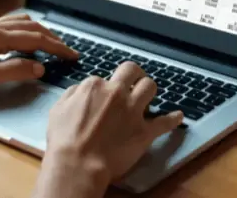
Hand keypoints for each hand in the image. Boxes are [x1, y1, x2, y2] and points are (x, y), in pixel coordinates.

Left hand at [0, 14, 77, 99]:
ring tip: (49, 43)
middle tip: (66, 50)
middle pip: (31, 26)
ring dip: (38, 31)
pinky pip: (9, 24)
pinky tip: (22, 41)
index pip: (35, 38)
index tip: (72, 54)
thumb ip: (13, 71)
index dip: (56, 47)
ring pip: (20, 22)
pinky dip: (24, 30)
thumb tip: (39, 67)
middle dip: (52, 36)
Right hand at [33, 63, 182, 197]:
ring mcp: (132, 111)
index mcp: (95, 86)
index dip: (103, 87)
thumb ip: (73, 94)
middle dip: (134, 73)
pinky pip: (165, 122)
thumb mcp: (58, 109)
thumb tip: (81, 89)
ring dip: (149, 89)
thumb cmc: (64, 140)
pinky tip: (178, 115)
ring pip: (150, 87)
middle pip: (131, 71)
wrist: (78, 164)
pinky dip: (173, 118)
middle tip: (134, 79)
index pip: (103, 78)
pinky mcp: (144, 131)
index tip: (103, 97)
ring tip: (148, 93)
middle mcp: (116, 93)